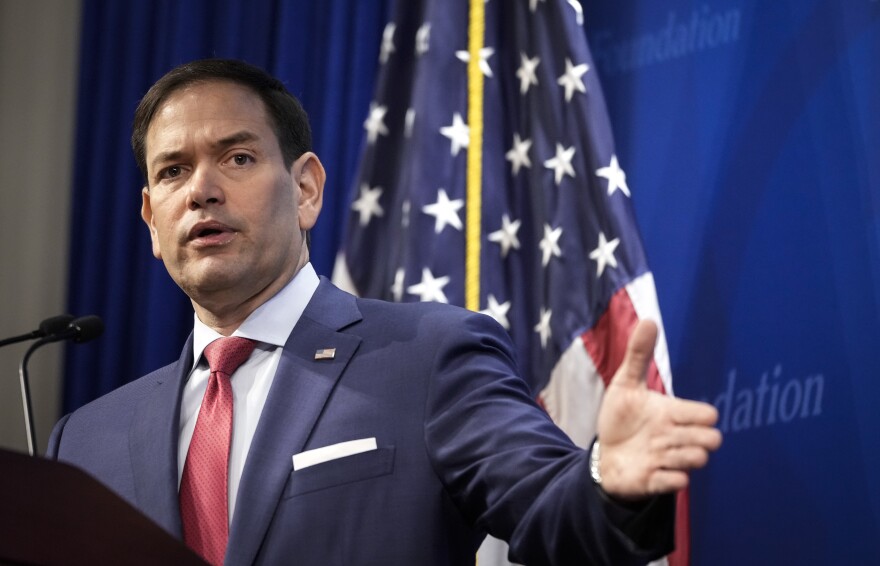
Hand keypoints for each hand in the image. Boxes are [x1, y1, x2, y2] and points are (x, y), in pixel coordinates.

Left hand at [596, 320, 721, 499]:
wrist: (604, 454)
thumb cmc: (620, 418)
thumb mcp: (625, 384)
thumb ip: (639, 354)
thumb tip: (650, 320)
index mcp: (673, 413)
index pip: (708, 415)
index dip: (698, 414)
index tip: (673, 414)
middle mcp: (676, 438)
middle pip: (712, 440)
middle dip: (694, 437)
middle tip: (666, 435)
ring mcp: (669, 461)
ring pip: (698, 460)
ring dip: (680, 456)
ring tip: (656, 452)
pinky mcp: (657, 482)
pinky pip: (677, 483)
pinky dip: (668, 478)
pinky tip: (650, 469)